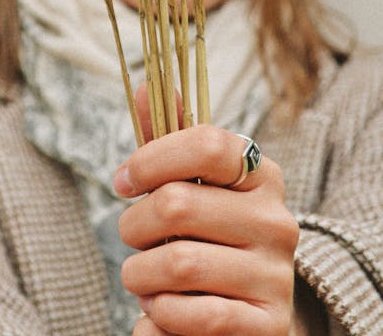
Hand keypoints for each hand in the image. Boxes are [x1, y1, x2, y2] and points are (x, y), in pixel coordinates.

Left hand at [113, 94, 298, 334]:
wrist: (250, 311)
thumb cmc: (208, 236)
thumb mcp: (191, 185)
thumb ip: (167, 139)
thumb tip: (144, 86)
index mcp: (259, 175)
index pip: (205, 144)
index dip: (151, 159)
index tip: (123, 181)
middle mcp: (276, 219)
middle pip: (176, 204)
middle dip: (134, 225)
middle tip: (134, 237)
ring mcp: (276, 274)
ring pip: (177, 264)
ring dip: (140, 275)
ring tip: (145, 278)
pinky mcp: (268, 325)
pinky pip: (193, 317)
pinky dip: (158, 315)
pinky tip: (160, 309)